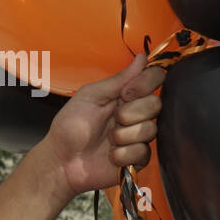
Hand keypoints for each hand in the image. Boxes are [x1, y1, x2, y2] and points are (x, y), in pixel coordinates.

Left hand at [41, 51, 166, 198]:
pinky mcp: (138, 158)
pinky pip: (143, 152)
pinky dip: (122, 155)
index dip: (145, 84)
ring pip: (150, 129)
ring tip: (108, 140)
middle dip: (131, 112)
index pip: (154, 78)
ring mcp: (138, 136)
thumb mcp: (90, 96)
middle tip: (113, 119)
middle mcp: (136, 113)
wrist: (62, 161)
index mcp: (126, 94)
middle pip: (156, 104)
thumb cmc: (70, 126)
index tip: (125, 94)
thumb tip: (142, 58)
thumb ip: (119, 79)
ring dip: (123, 136)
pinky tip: (110, 156)